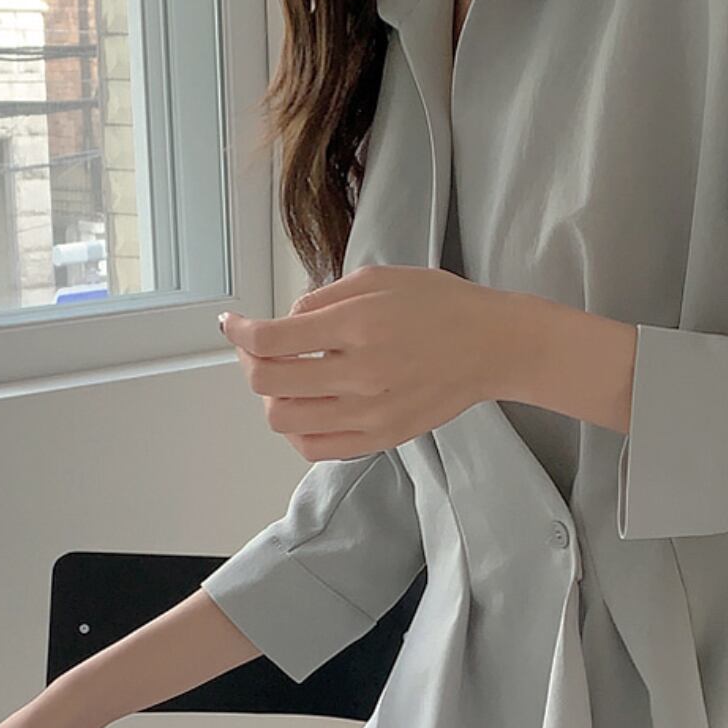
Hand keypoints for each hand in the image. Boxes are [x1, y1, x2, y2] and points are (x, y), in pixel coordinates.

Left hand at [219, 265, 533, 460]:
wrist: (493, 346)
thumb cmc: (441, 306)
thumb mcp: (378, 279)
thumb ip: (323, 299)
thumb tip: (284, 323)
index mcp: (357, 326)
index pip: (270, 340)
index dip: (239, 331)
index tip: (233, 325)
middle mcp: (360, 374)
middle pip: (267, 383)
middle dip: (250, 362)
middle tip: (258, 349)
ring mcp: (371, 412)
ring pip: (283, 420)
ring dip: (271, 398)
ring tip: (286, 380)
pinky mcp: (382, 437)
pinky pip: (315, 448)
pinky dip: (297, 430)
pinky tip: (307, 407)